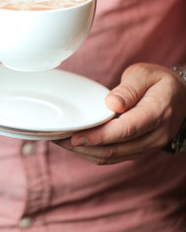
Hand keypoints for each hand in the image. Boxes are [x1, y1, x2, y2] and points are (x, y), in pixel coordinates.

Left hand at [54, 63, 185, 163]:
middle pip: (117, 148)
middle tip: (59, 138)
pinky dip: (95, 153)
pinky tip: (78, 145)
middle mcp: (155, 135)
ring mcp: (149, 146)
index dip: (99, 136)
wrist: (180, 97)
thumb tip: (111, 104)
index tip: (76, 137)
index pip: (126, 130)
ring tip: (62, 141)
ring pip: (114, 157)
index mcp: (158, 113)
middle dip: (85, 147)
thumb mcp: (145, 74)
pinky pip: (116, 157)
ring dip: (87, 153)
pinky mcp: (140, 150)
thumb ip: (129, 89)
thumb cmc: (159, 81)